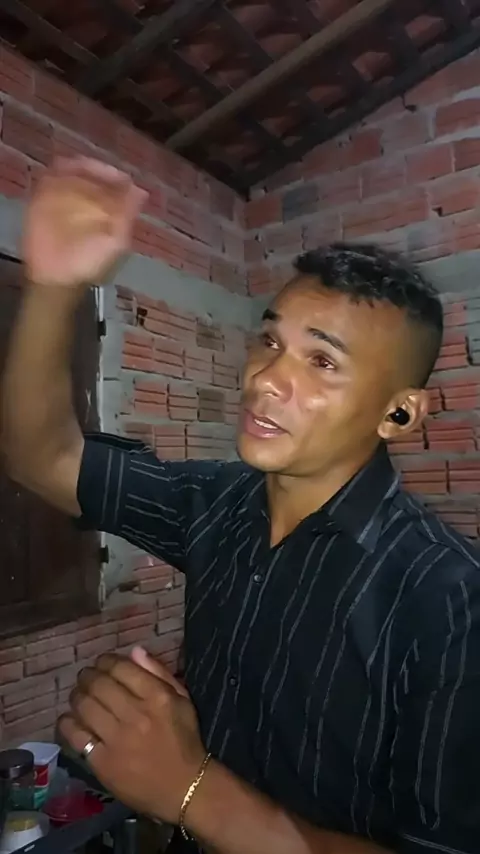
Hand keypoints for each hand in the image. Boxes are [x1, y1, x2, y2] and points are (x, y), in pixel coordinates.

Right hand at [23, 157, 146, 287]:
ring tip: (71, 171)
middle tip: (87, 170)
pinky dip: (53, 176)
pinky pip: (48, 181)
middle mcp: (88, 199)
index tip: (113, 176)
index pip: (113, 182)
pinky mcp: (43, 201)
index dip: (112, 175)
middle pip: (91, 172)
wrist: (59, 277)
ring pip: (70, 172)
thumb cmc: (90, 263)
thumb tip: (142, 191)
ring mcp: (65, 198)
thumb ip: (127, 216)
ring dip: (72, 170)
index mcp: (108, 207)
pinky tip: (56, 178)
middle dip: (91, 170)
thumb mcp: (116, 242)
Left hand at [58, 650, 206, 822]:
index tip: (102, 664)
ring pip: (84, 705)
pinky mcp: (103, 762)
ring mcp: (117, 739)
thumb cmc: (184, 740)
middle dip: (87, 676)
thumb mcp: (183, 700)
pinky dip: (68, 723)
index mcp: (157, 696)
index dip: (105, 661)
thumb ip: (159, 672)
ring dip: (77, 695)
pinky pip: (76, 736)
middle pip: (98, 684)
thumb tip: (134, 650)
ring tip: (79, 696)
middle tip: (86, 678)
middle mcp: (135, 714)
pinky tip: (71, 719)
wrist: (185, 788)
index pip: (121, 667)